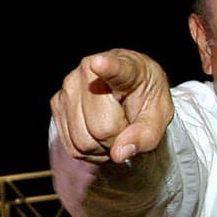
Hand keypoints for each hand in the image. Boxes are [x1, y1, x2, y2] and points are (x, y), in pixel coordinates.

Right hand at [50, 49, 173, 163]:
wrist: (129, 93)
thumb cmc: (146, 100)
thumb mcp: (160, 117)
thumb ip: (145, 136)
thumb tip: (118, 153)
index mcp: (126, 67)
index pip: (115, 69)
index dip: (107, 67)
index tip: (99, 62)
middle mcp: (90, 71)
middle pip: (101, 128)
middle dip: (117, 139)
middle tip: (126, 128)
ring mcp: (69, 86)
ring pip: (83, 141)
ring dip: (102, 147)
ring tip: (113, 130)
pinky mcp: (57, 103)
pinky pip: (72, 146)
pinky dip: (88, 151)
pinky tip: (98, 134)